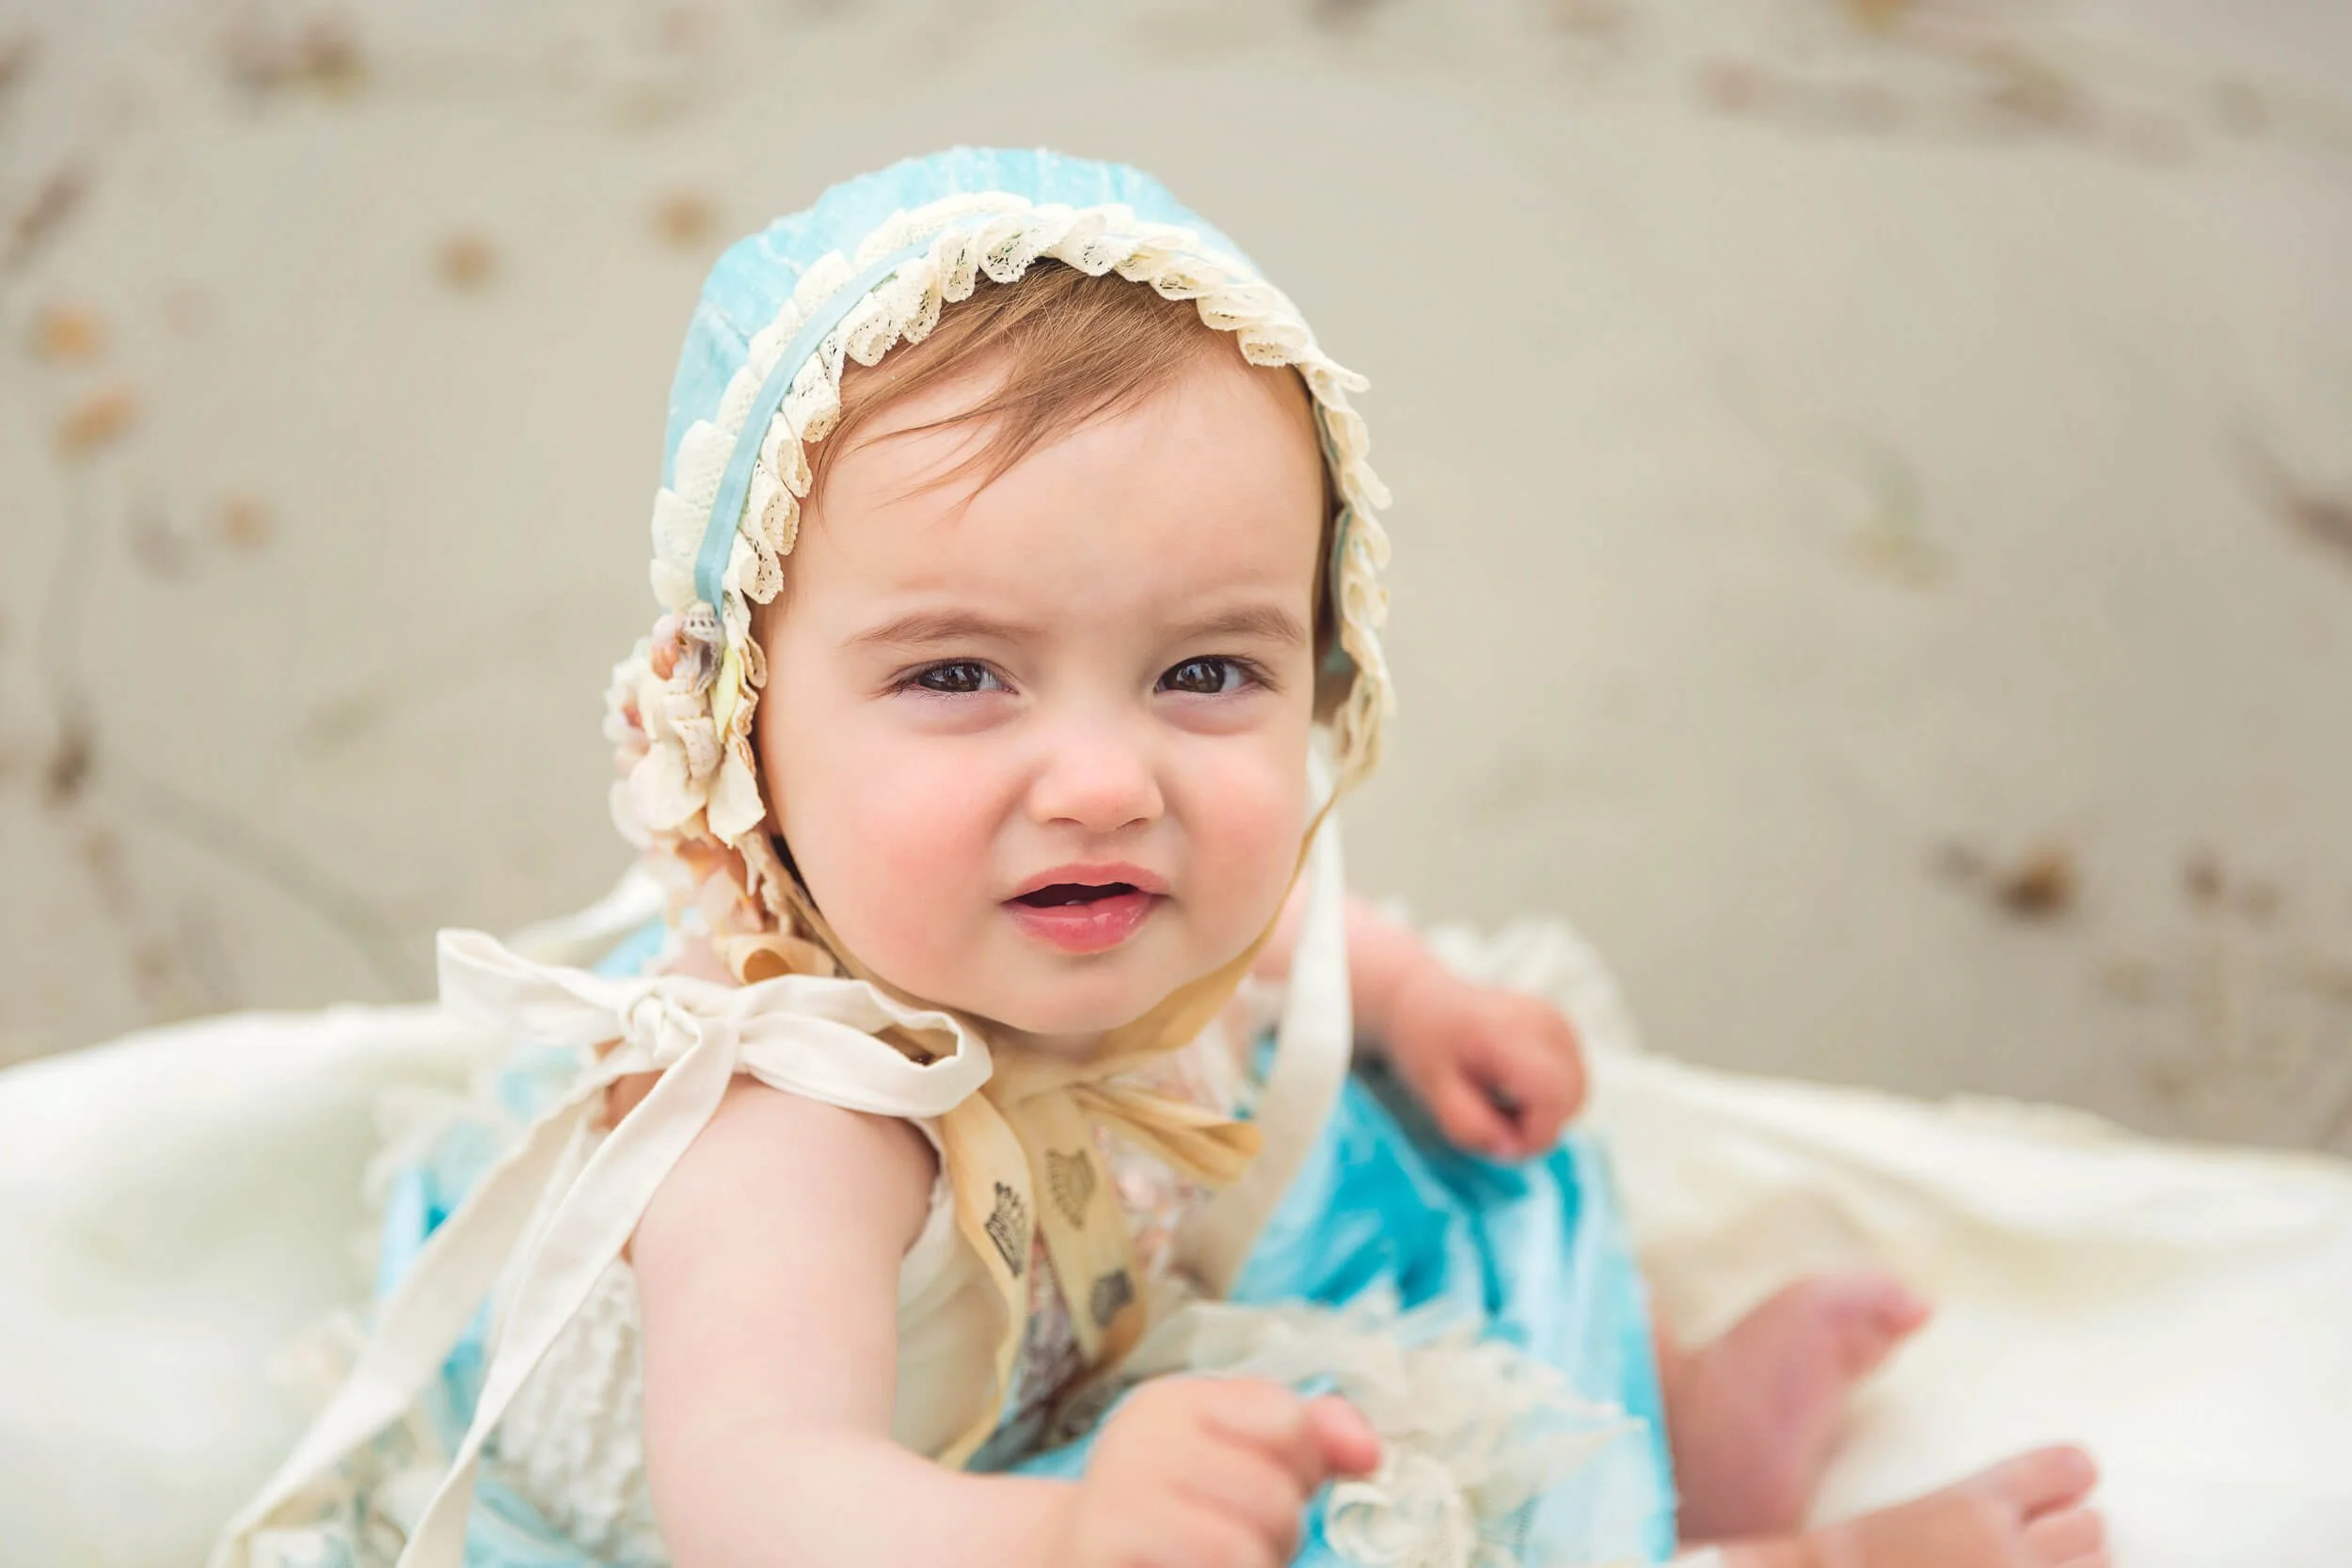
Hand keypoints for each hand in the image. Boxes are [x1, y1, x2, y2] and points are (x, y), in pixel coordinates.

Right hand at [1056, 1378, 1380, 1567]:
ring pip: (1243, 1554)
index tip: (1266, 1482)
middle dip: (1276, 1537)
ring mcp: (1112, 1514)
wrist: (1072, 1560)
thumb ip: (1311, 1438)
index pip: (1288, 1424)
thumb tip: (1369, 1453)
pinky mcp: (1102, 1559)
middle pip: (1273, 1498)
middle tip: (1235, 1543)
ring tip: (1210, 1564)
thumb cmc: (1175, 1512)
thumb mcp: (1234, 1454)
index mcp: (1167, 1403)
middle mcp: (1132, 1446)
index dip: (1299, 1468)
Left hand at [1381, 968, 1586, 1161]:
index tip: (1497, 1142)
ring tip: (1497, 1101)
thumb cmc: (1424, 1043)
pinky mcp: (1564, 1029)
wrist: (1424, 999)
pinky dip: (1548, 1099)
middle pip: (1571, 1100)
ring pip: (1576, 1095)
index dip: (1533, 1134)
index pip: (1554, 1096)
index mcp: (1508, 1031)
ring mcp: (1559, 1022)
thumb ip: (1468, 1125)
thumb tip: (1510, 1149)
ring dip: (1543, 1115)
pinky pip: (1572, 1083)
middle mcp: (1544, 1021)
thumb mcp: (1431, 1091)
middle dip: (1536, 1128)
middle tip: (1490, 1122)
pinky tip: (1512, 1087)